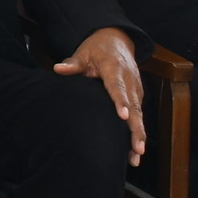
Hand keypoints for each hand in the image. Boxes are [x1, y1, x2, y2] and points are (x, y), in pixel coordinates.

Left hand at [53, 26, 146, 165]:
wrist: (118, 40)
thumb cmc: (97, 48)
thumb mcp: (83, 52)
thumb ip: (73, 64)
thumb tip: (57, 69)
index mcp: (115, 68)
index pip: (118, 86)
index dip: (121, 101)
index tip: (122, 115)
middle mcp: (130, 80)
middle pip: (135, 106)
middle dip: (136, 128)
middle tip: (137, 149)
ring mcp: (136, 88)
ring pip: (139, 114)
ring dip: (139, 135)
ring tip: (137, 156)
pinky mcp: (138, 96)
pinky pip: (139, 115)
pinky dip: (138, 132)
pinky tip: (135, 151)